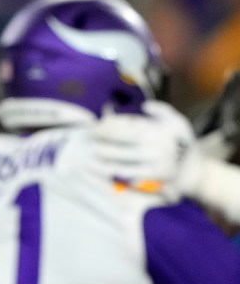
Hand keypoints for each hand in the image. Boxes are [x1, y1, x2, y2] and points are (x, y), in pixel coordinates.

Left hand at [88, 100, 203, 195]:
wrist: (195, 172)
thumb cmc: (182, 144)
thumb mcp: (178, 123)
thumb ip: (163, 111)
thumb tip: (145, 106)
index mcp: (160, 130)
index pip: (130, 125)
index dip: (111, 125)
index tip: (97, 125)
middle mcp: (157, 145)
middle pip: (125, 139)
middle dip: (105, 137)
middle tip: (89, 136)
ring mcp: (156, 161)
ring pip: (125, 157)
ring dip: (106, 154)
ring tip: (91, 152)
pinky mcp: (154, 177)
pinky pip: (132, 173)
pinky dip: (117, 171)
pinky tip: (104, 169)